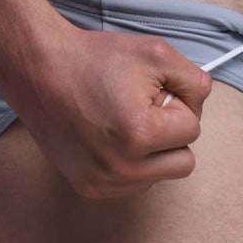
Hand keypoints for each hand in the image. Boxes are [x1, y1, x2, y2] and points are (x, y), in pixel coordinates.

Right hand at [8, 24, 212, 200]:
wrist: (40, 69)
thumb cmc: (95, 58)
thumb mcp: (155, 53)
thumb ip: (194, 81)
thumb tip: (201, 105)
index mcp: (139, 135)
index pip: (192, 130)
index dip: (177, 102)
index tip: (152, 90)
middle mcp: (121, 169)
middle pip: (183, 161)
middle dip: (171, 133)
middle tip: (145, 107)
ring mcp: (103, 183)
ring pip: (159, 176)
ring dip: (153, 151)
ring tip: (125, 120)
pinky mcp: (90, 188)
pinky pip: (134, 183)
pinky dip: (132, 162)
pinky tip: (111, 135)